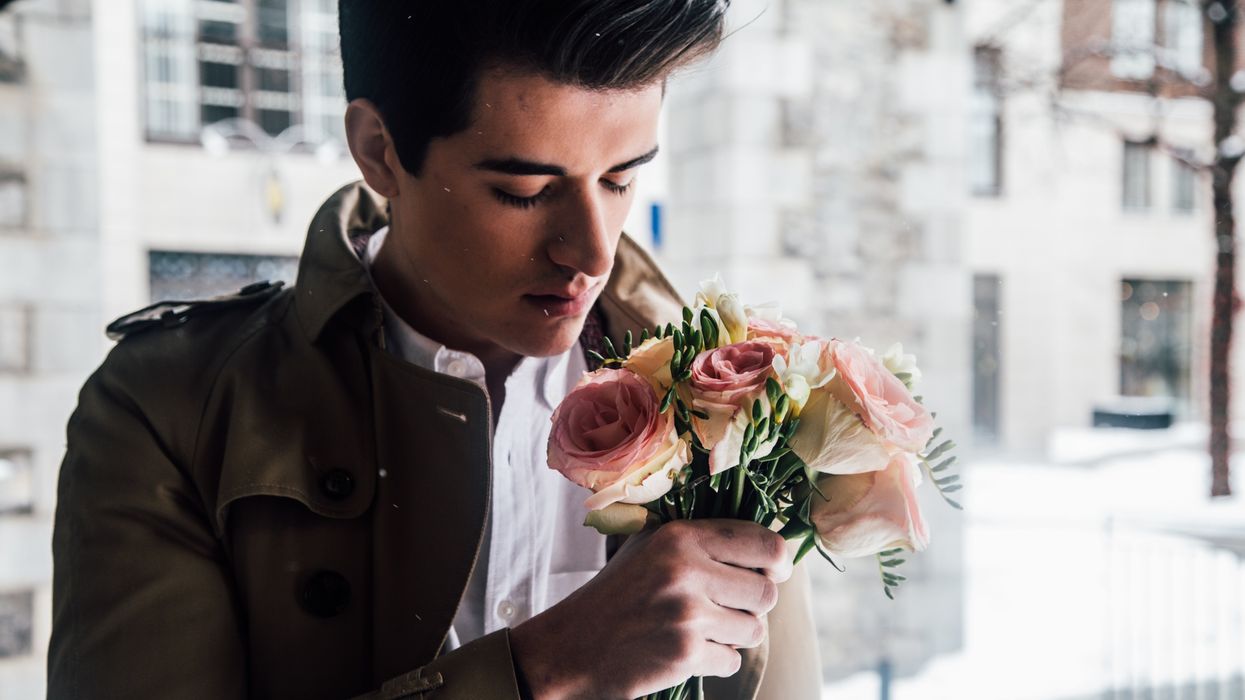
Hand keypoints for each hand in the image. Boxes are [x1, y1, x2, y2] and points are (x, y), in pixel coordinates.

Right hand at [509, 518, 791, 699]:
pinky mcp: (686, 654)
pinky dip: (715, 660)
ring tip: (701, 628)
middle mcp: (686, 571)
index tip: (774, 572)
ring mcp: (687, 615)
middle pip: (766, 592)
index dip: (779, 561)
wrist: (572, 647)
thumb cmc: (617, 593)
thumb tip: (768, 547)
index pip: (763, 543)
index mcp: (681, 537)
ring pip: (753, 629)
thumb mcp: (650, 547)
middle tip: (728, 607)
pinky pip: (731, 660)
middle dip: (753, 605)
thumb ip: (701, 540)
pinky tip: (685, 650)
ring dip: (734, 635)